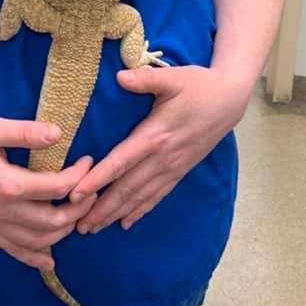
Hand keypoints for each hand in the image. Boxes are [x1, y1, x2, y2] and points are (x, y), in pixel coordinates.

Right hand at [0, 115, 96, 271]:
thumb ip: (24, 132)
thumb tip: (58, 134)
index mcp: (6, 184)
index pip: (55, 187)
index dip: (78, 175)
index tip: (88, 159)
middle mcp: (1, 210)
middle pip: (52, 222)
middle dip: (78, 209)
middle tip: (92, 190)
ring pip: (36, 242)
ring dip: (63, 232)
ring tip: (79, 213)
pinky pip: (12, 250)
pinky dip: (33, 257)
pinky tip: (48, 260)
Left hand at [67, 65, 249, 233]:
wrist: (229, 100)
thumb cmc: (198, 86)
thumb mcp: (173, 78)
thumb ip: (145, 79)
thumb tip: (120, 76)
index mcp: (155, 135)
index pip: (120, 162)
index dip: (97, 179)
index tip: (76, 195)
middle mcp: (162, 157)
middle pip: (127, 188)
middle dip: (101, 208)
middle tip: (77, 226)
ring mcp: (173, 167)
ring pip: (140, 196)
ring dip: (116, 214)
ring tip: (94, 228)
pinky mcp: (180, 170)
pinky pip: (158, 195)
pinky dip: (141, 210)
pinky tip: (127, 222)